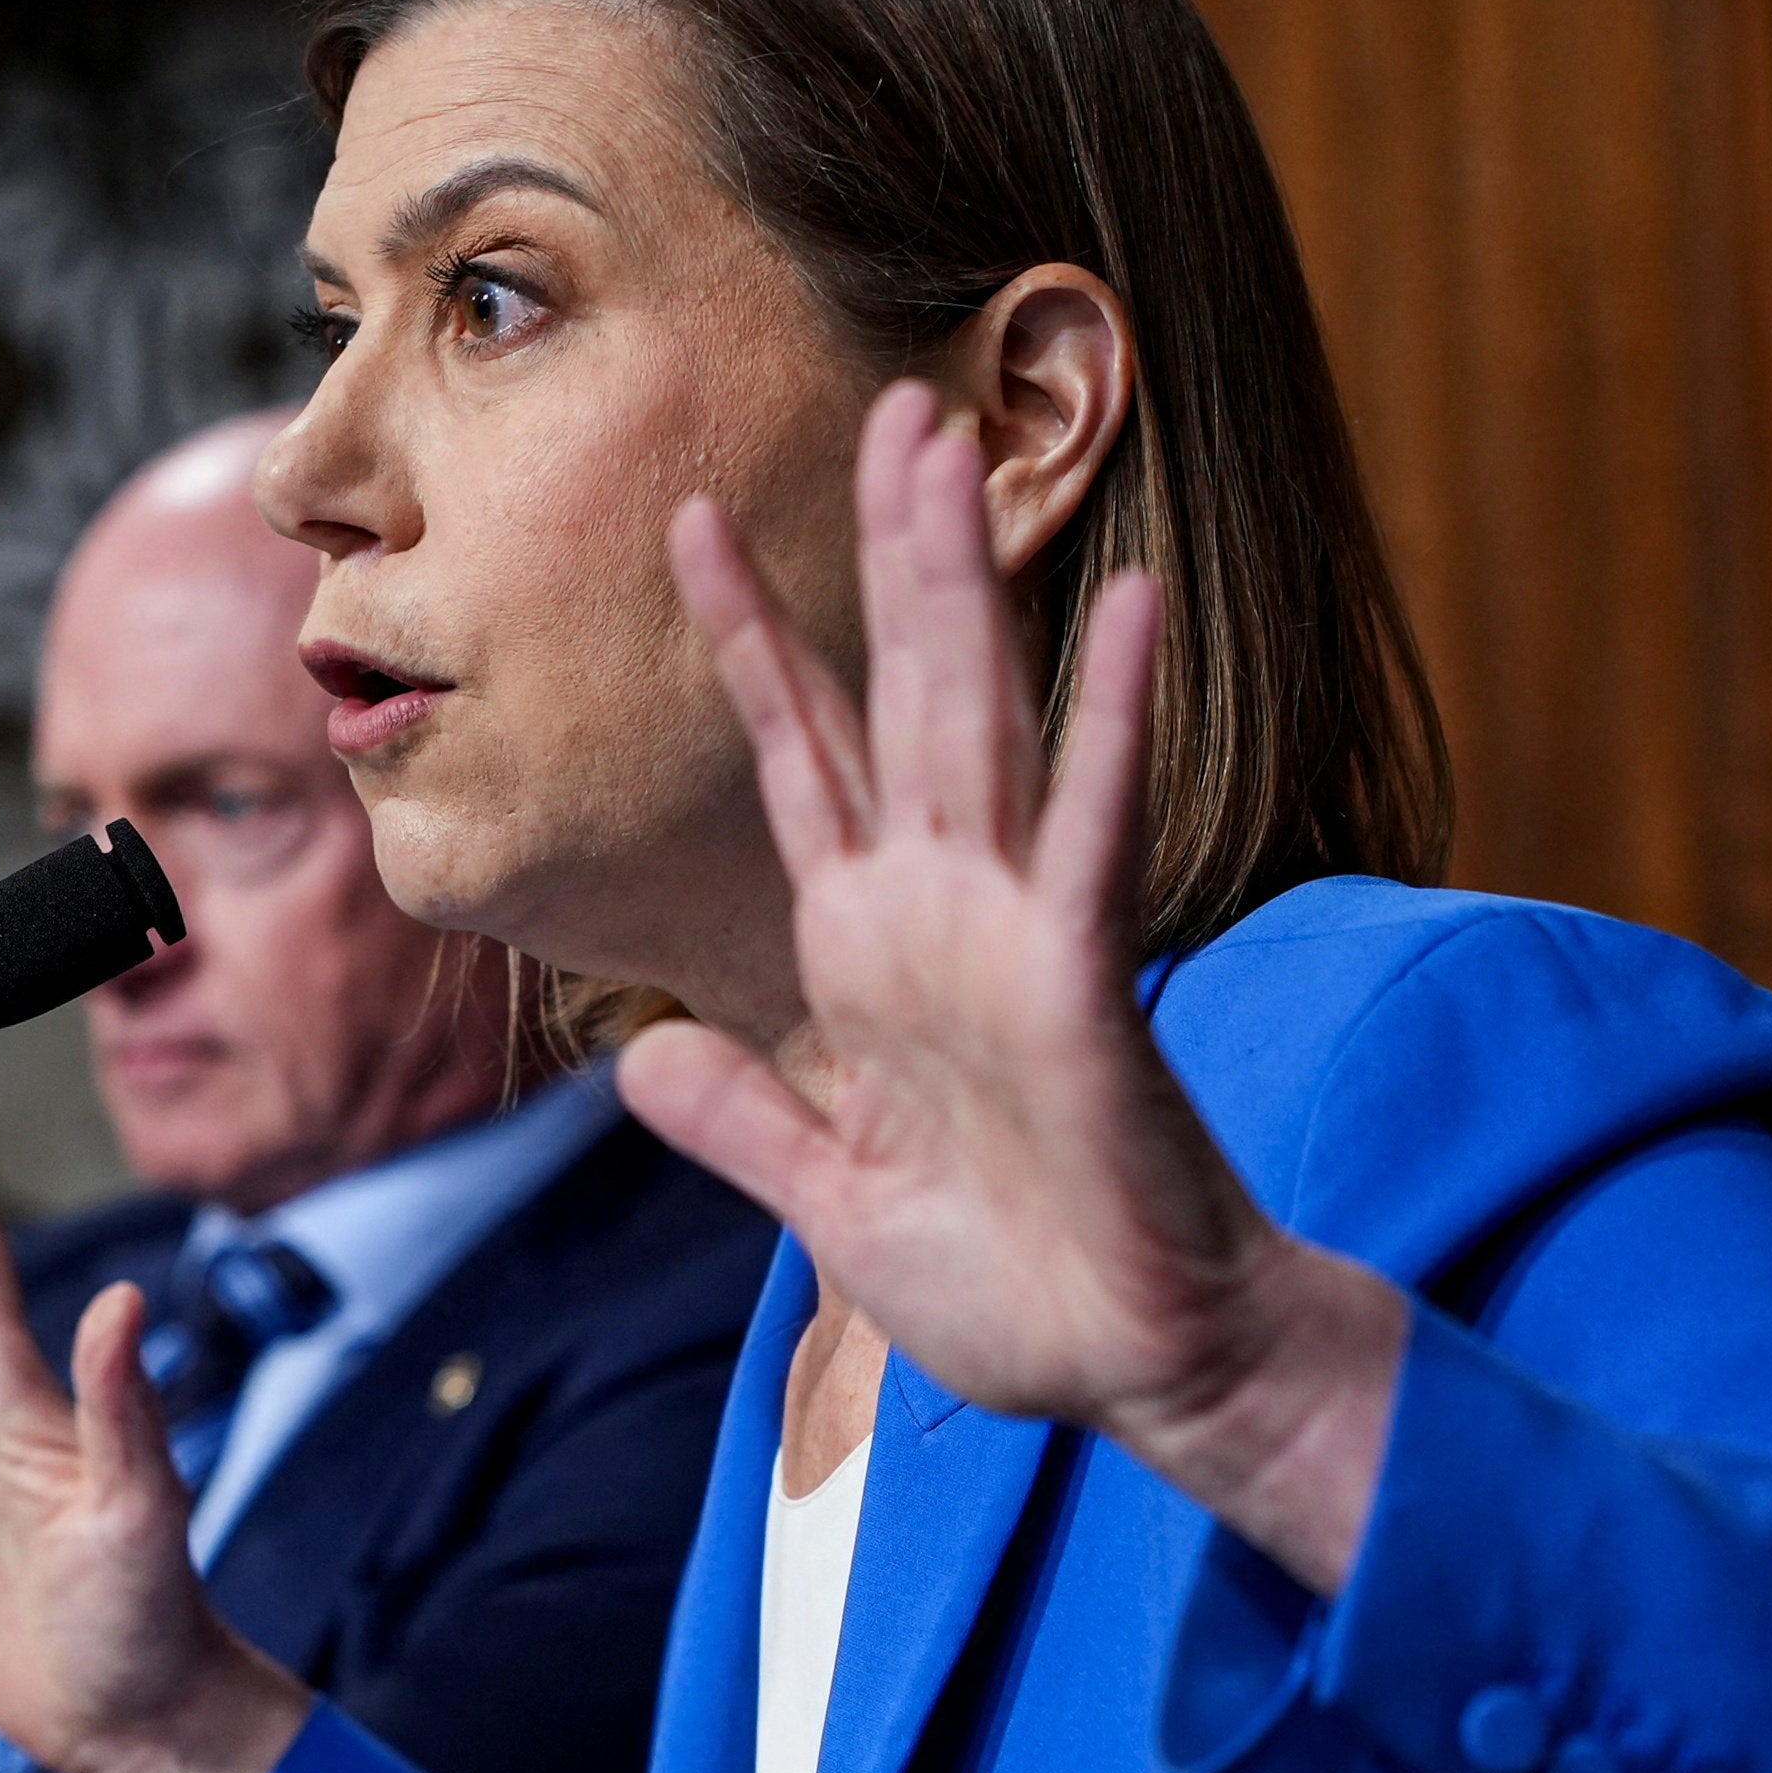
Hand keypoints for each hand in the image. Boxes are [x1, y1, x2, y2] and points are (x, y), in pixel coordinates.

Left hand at [617, 383, 1404, 1588]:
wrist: (1129, 1366)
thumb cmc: (1008, 1286)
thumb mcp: (829, 1203)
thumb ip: (738, 1123)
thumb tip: (641, 1061)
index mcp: (869, 956)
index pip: (800, 763)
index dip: (750, 646)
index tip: (688, 527)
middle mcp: (941, 916)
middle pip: (902, 697)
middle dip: (887, 557)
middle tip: (889, 406)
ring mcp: (1019, 935)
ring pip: (987, 722)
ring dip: (972, 588)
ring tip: (956, 448)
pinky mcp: (1088, 981)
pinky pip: (1095, 831)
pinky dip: (1109, 723)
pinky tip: (1122, 610)